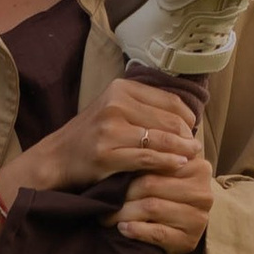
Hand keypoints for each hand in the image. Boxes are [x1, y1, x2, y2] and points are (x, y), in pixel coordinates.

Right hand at [14, 73, 201, 196]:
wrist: (57, 157)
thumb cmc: (91, 135)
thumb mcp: (114, 109)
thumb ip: (143, 107)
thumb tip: (184, 116)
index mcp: (120, 88)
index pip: (168, 100)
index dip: (186, 116)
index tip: (191, 129)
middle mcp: (115, 104)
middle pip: (168, 119)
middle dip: (186, 134)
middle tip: (196, 146)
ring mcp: (110, 130)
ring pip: (160, 139)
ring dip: (182, 149)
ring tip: (192, 155)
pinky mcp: (107, 154)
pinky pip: (147, 158)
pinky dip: (167, 162)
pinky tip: (178, 165)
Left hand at [113, 138, 214, 253]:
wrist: (181, 230)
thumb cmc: (166, 196)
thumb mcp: (163, 173)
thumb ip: (154, 159)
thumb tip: (122, 148)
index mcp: (199, 167)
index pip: (158, 161)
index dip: (131, 166)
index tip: (110, 170)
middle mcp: (202, 192)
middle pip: (151, 184)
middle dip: (123, 192)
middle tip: (102, 197)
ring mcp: (198, 218)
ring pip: (151, 208)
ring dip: (123, 213)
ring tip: (106, 215)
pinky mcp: (189, 240)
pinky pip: (156, 233)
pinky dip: (136, 230)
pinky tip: (122, 228)